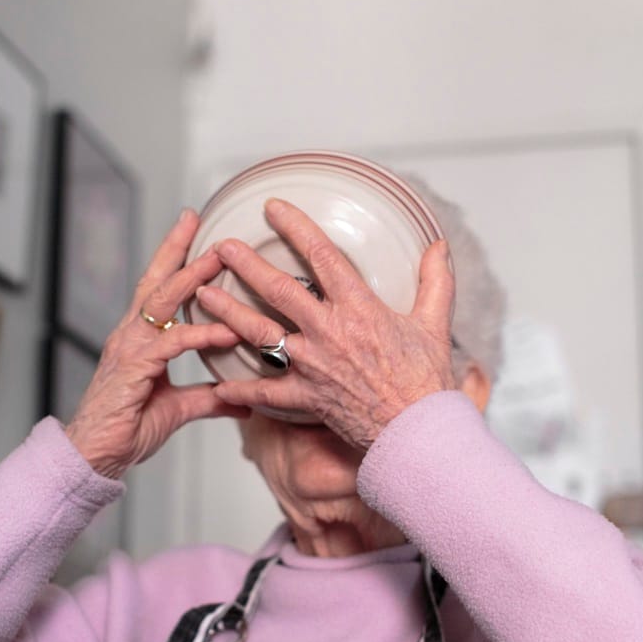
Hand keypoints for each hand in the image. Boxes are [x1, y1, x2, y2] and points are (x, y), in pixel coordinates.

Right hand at [65, 210, 247, 477]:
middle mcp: (130, 336)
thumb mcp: (178, 409)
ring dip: (192, 278)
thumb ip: (209, 399)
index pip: (156, 289)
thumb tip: (243, 399)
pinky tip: (225, 331)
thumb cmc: (127, 430)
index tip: (196, 233)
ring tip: (219, 258)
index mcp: (138, 339)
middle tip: (197, 219)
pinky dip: (200, 335)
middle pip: (154, 281)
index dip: (174, 259)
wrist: (95, 457)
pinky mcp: (133, 370)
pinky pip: (171, 344)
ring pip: (161, 303)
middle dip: (177, 248)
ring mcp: (129, 350)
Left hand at [196, 198, 456, 449]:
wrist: (417, 433)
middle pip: (278, 289)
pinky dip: (240, 388)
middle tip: (222, 247)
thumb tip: (438, 245)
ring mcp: (312, 366)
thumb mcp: (435, 324)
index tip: (274, 207)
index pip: (321, 255)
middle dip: (246, 264)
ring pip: (259, 332)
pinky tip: (218, 381)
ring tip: (203, 294)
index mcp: (358, 308)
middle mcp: (328, 332)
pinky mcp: (305, 398)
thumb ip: (436, 280)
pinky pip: (265, 392)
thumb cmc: (426, 382)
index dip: (295, 226)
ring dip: (228, 311)